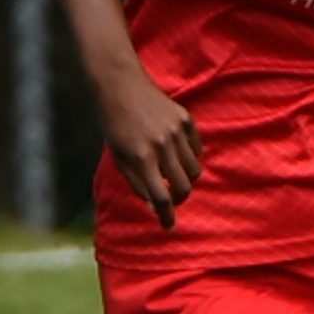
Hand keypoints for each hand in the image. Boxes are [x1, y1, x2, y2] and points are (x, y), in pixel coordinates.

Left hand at [95, 62, 201, 226]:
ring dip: (186, 179)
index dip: (166, 217)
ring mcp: (176, 131)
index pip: (161, 198)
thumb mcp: (118, 158)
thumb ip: (137, 183)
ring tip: (172, 175)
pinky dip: (190, 158)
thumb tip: (155, 206)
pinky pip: (198, 149)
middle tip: (170, 200)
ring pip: (195, 170)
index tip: (168, 226)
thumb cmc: (115, 125)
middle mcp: (161, 145)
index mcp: (141, 157)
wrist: (121, 86)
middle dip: (178, 200)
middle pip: (183, 187)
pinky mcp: (186, 119)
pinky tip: (177, 154)